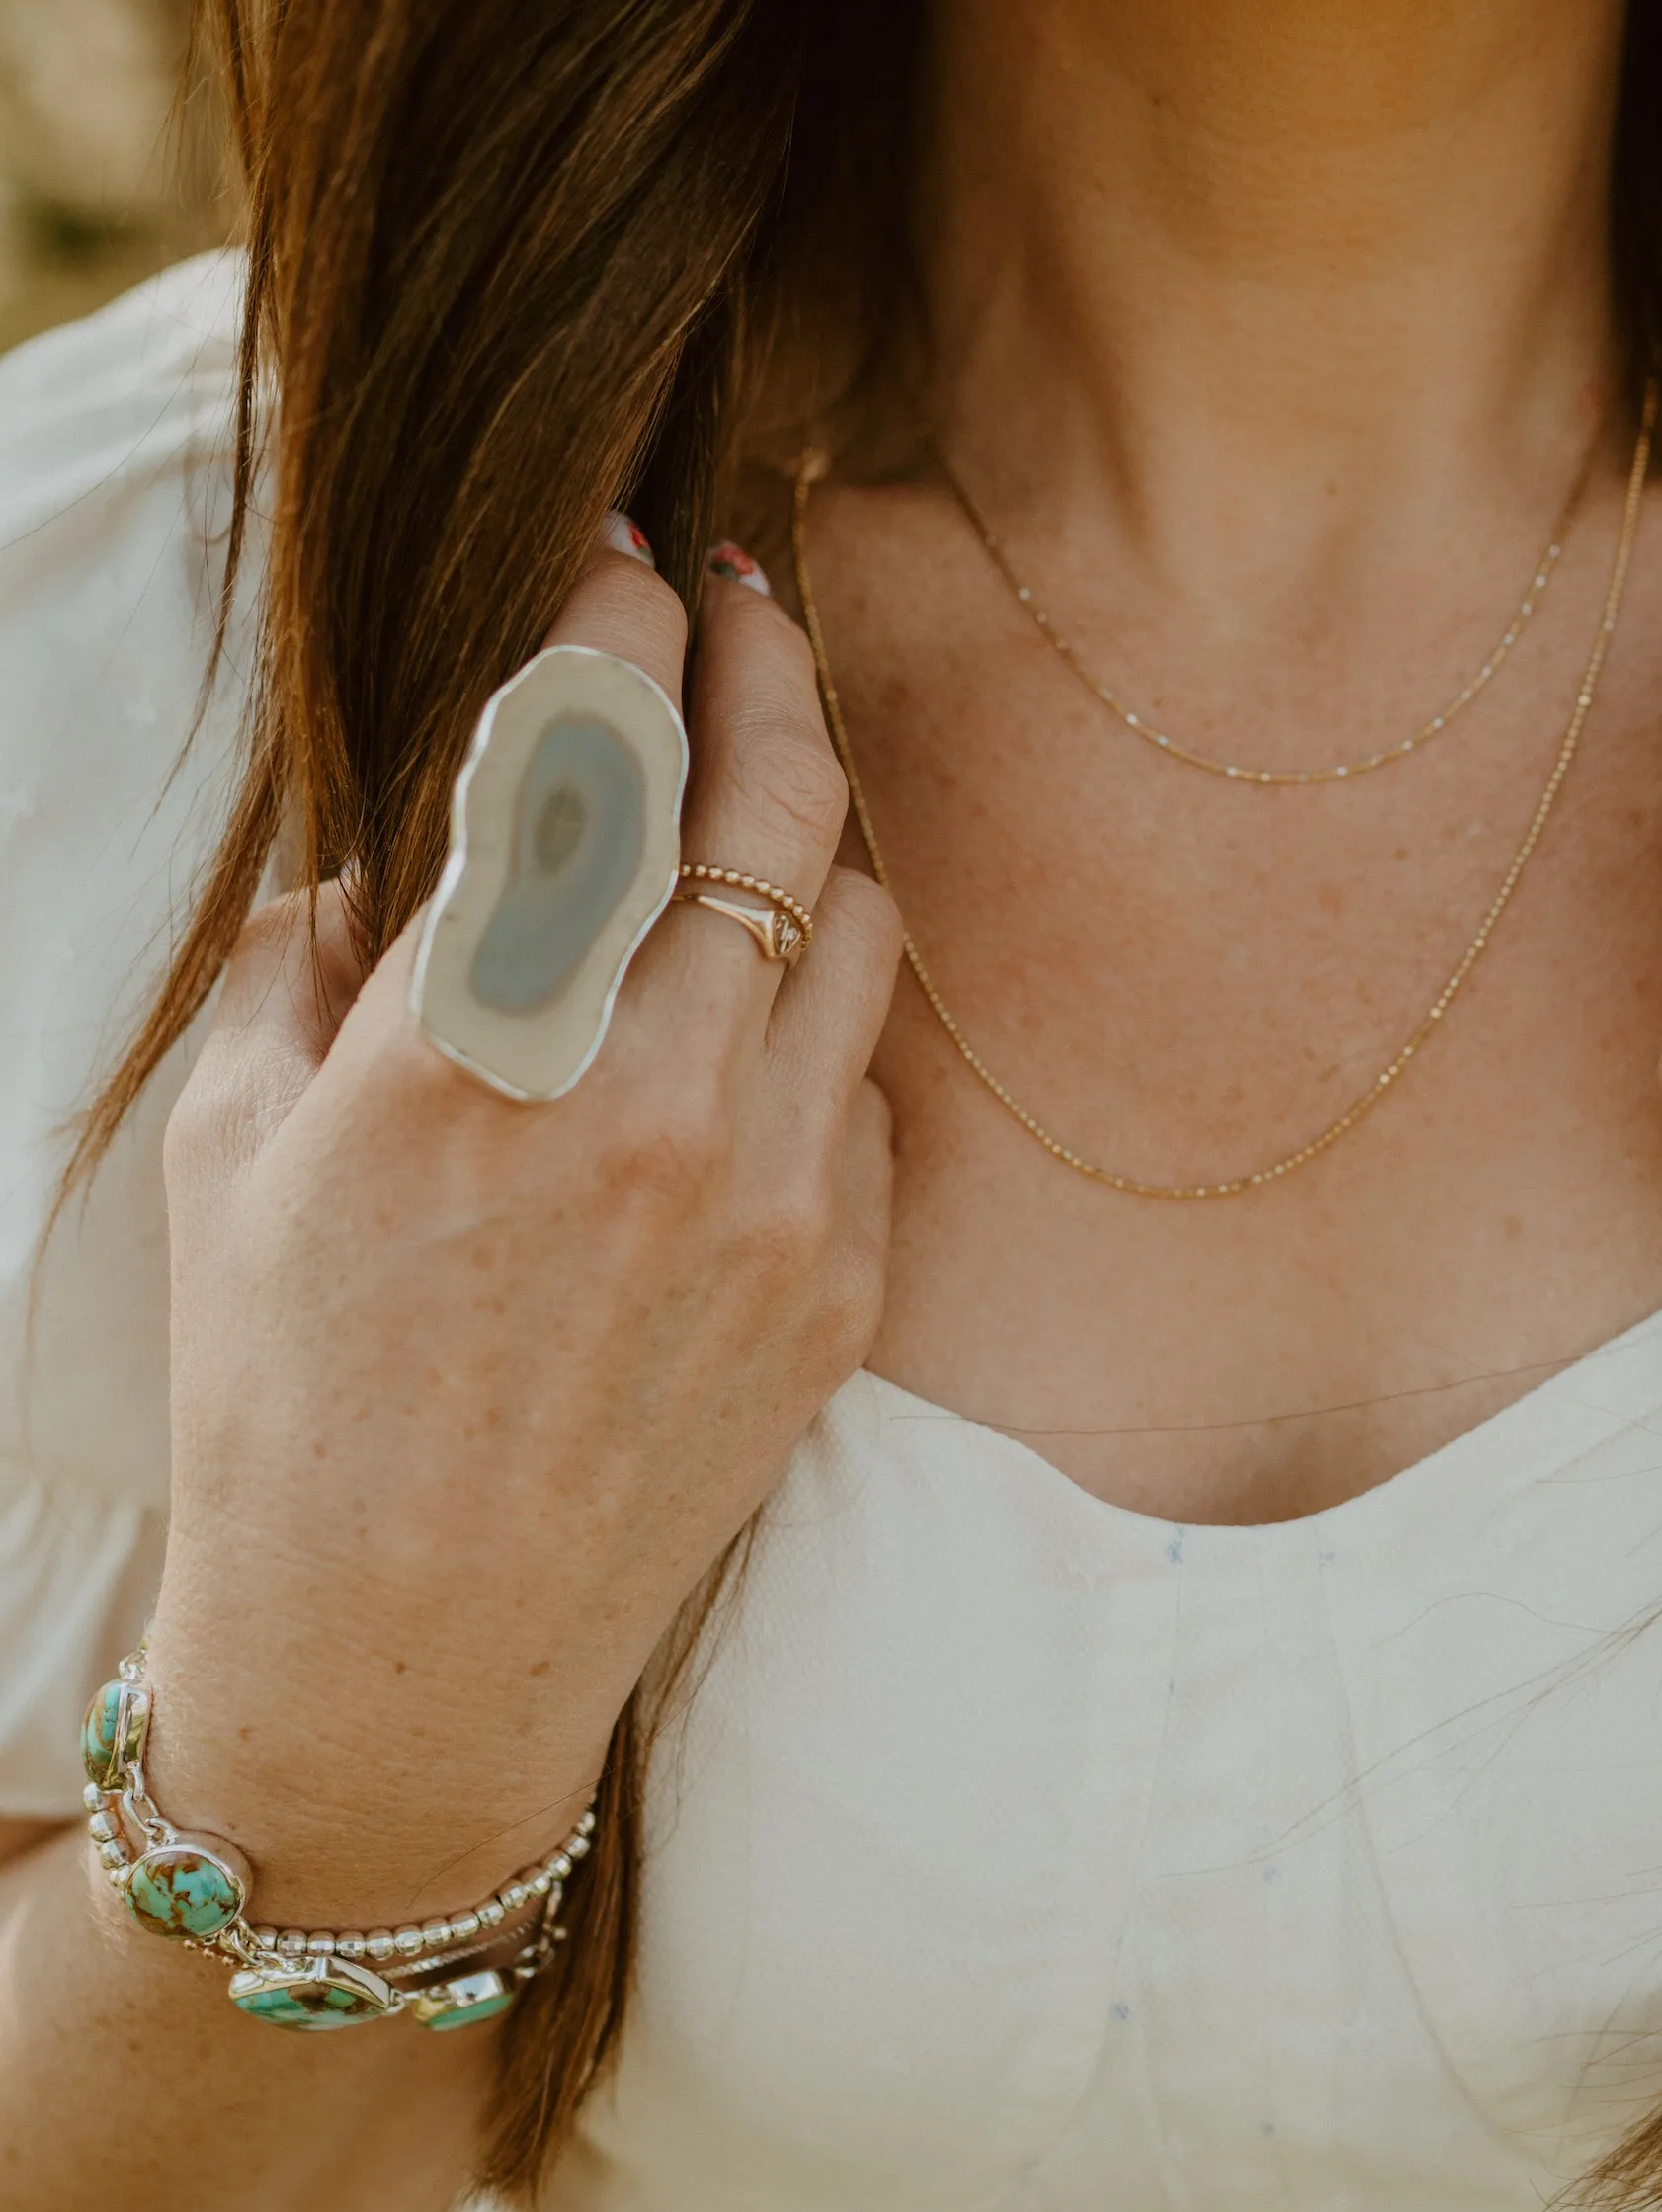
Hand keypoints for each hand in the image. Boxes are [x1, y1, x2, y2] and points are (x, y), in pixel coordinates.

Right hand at [145, 539, 902, 1913]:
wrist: (409, 1659)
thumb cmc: (287, 1396)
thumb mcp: (235, 1149)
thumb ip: (321, 957)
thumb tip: (406, 833)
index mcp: (470, 1049)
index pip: (591, 750)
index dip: (620, 616)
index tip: (629, 552)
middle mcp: (649, 1105)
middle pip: (773, 795)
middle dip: (769, 654)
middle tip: (748, 594)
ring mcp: (773, 1197)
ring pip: (858, 917)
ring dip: (816, 821)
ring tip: (761, 785)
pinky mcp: (845, 1282)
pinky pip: (875, 1076)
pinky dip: (822, 1007)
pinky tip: (758, 1005)